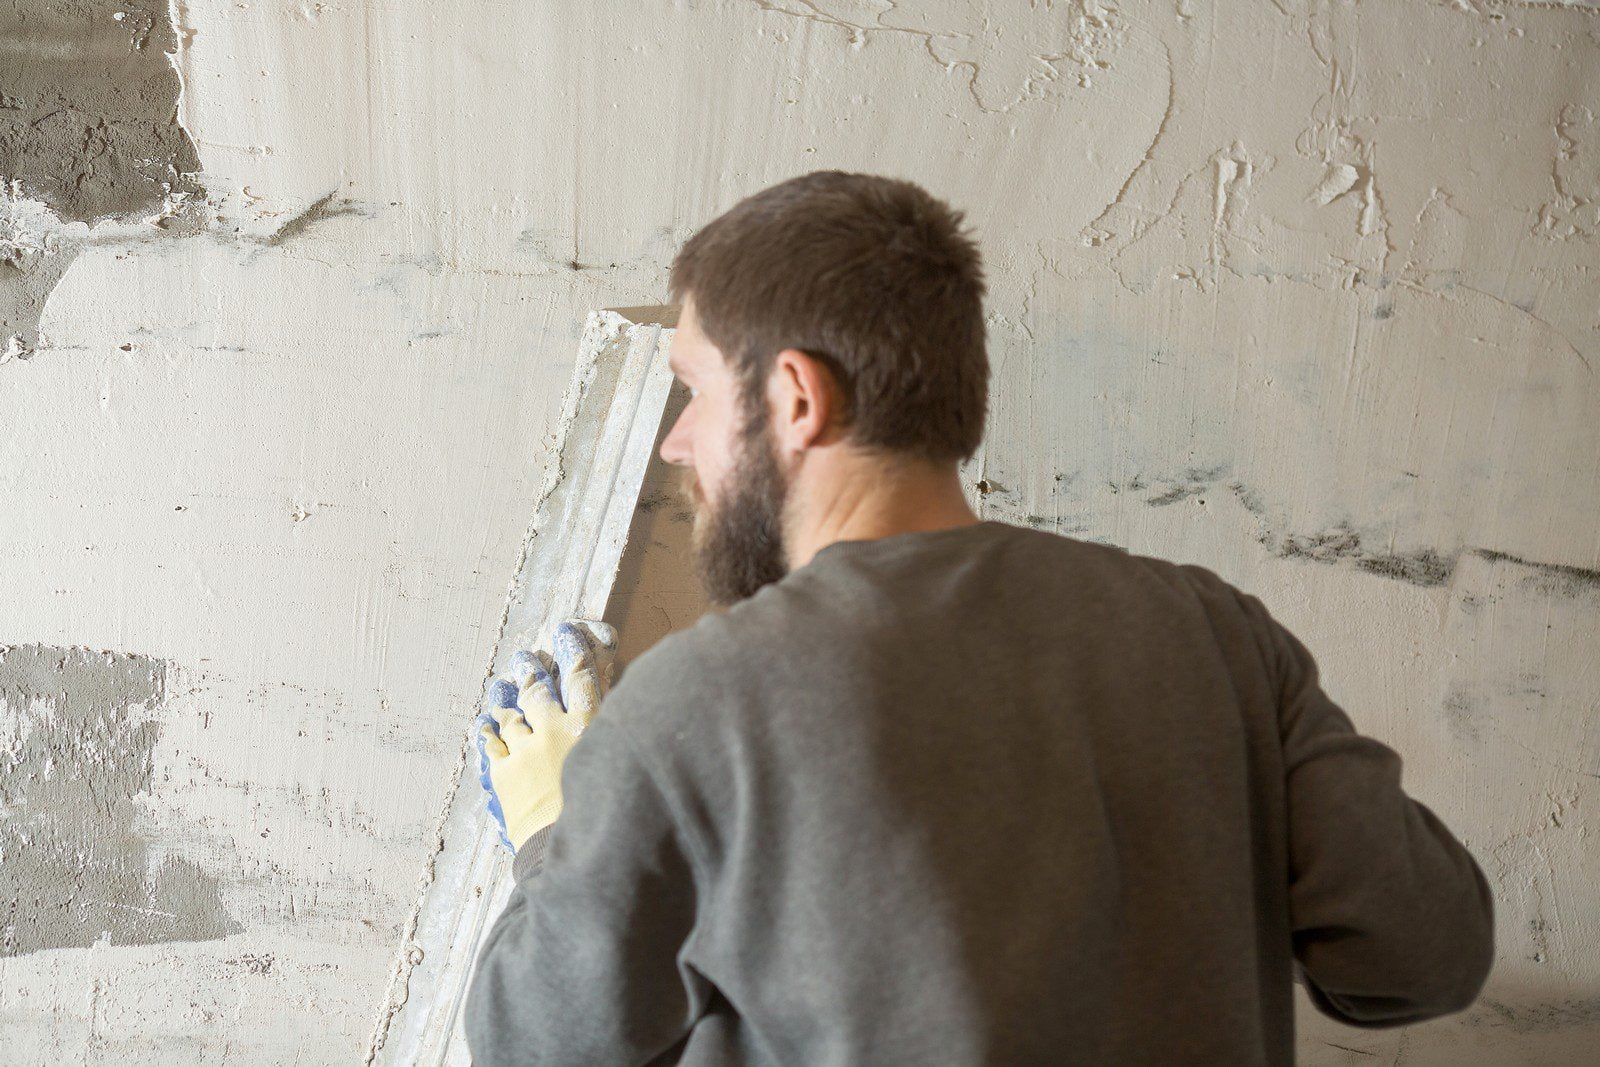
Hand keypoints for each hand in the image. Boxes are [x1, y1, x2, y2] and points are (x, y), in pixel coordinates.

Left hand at [475, 619, 617, 851]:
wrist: (573, 854)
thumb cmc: (608, 814)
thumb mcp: (617, 764)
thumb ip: (611, 734)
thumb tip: (609, 712)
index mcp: (587, 726)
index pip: (581, 677)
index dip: (574, 651)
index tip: (567, 633)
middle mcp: (552, 731)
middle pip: (538, 690)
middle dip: (531, 671)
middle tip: (526, 659)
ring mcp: (522, 752)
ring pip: (510, 715)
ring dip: (506, 699)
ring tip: (501, 687)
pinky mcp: (502, 775)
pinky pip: (490, 745)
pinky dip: (487, 732)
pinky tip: (485, 723)